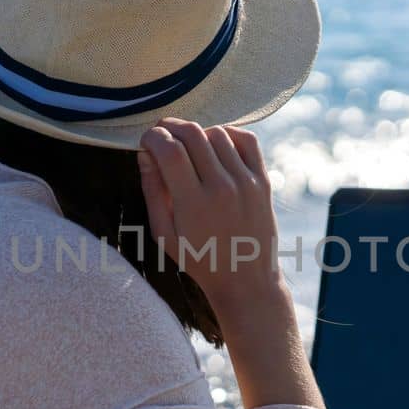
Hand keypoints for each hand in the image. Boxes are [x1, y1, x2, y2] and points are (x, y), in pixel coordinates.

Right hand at [138, 118, 322, 408]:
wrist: (247, 281)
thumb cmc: (200, 260)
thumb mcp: (164, 234)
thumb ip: (153, 192)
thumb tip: (144, 154)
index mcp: (194, 204)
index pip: (170, 149)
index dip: (152, 136)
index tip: (145, 141)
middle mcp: (222, 188)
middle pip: (192, 134)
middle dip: (170, 127)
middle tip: (161, 135)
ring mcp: (247, 182)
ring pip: (217, 133)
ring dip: (197, 134)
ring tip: (188, 148)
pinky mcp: (263, 181)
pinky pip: (246, 139)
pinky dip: (228, 134)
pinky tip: (215, 146)